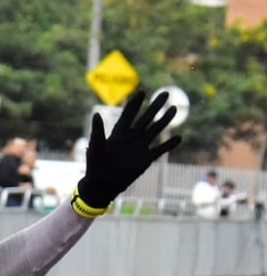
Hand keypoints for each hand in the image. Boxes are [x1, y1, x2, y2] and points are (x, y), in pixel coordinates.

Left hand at [77, 90, 180, 208]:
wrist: (102, 184)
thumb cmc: (96, 165)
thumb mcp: (96, 146)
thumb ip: (97, 130)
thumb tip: (96, 113)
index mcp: (119, 132)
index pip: (129, 114)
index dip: (135, 103)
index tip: (142, 92)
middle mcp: (131, 137)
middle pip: (146, 118)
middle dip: (155, 106)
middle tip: (166, 93)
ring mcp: (140, 147)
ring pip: (155, 130)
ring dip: (165, 120)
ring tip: (174, 109)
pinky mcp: (146, 159)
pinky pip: (160, 150)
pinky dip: (169, 144)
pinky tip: (179, 137)